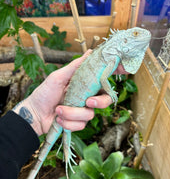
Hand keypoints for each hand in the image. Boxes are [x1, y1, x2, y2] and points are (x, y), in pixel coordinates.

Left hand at [13, 50, 127, 135]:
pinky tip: (58, 119)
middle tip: (87, 101)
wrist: (35, 113)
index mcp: (84, 85)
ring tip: (58, 110)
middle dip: (99, 102)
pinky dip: (67, 122)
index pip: (104, 80)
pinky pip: (80, 125)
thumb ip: (75, 67)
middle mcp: (87, 98)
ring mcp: (83, 111)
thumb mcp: (59, 77)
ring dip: (71, 113)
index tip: (124, 70)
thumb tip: (89, 53)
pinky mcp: (77, 123)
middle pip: (106, 100)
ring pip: (90, 115)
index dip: (115, 74)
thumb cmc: (45, 93)